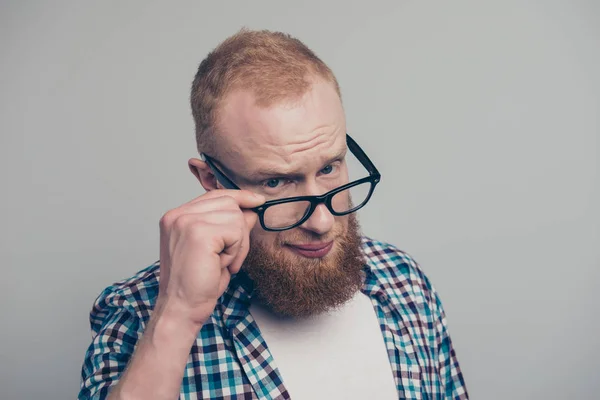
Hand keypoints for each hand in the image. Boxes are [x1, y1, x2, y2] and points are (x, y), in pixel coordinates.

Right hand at [157, 190, 264, 326]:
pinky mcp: (199, 232)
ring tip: (221, 263)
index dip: (239, 197)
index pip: (215, 195)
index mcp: (176, 217)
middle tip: (228, 257)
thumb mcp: (217, 250)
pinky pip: (236, 232)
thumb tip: (250, 210)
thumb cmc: (197, 284)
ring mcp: (186, 222)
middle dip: (239, 231)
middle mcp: (177, 215)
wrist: (181, 309)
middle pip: (229, 203)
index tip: (258, 201)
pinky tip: (222, 265)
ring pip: (236, 217)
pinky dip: (236, 252)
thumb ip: (230, 226)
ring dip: (237, 244)